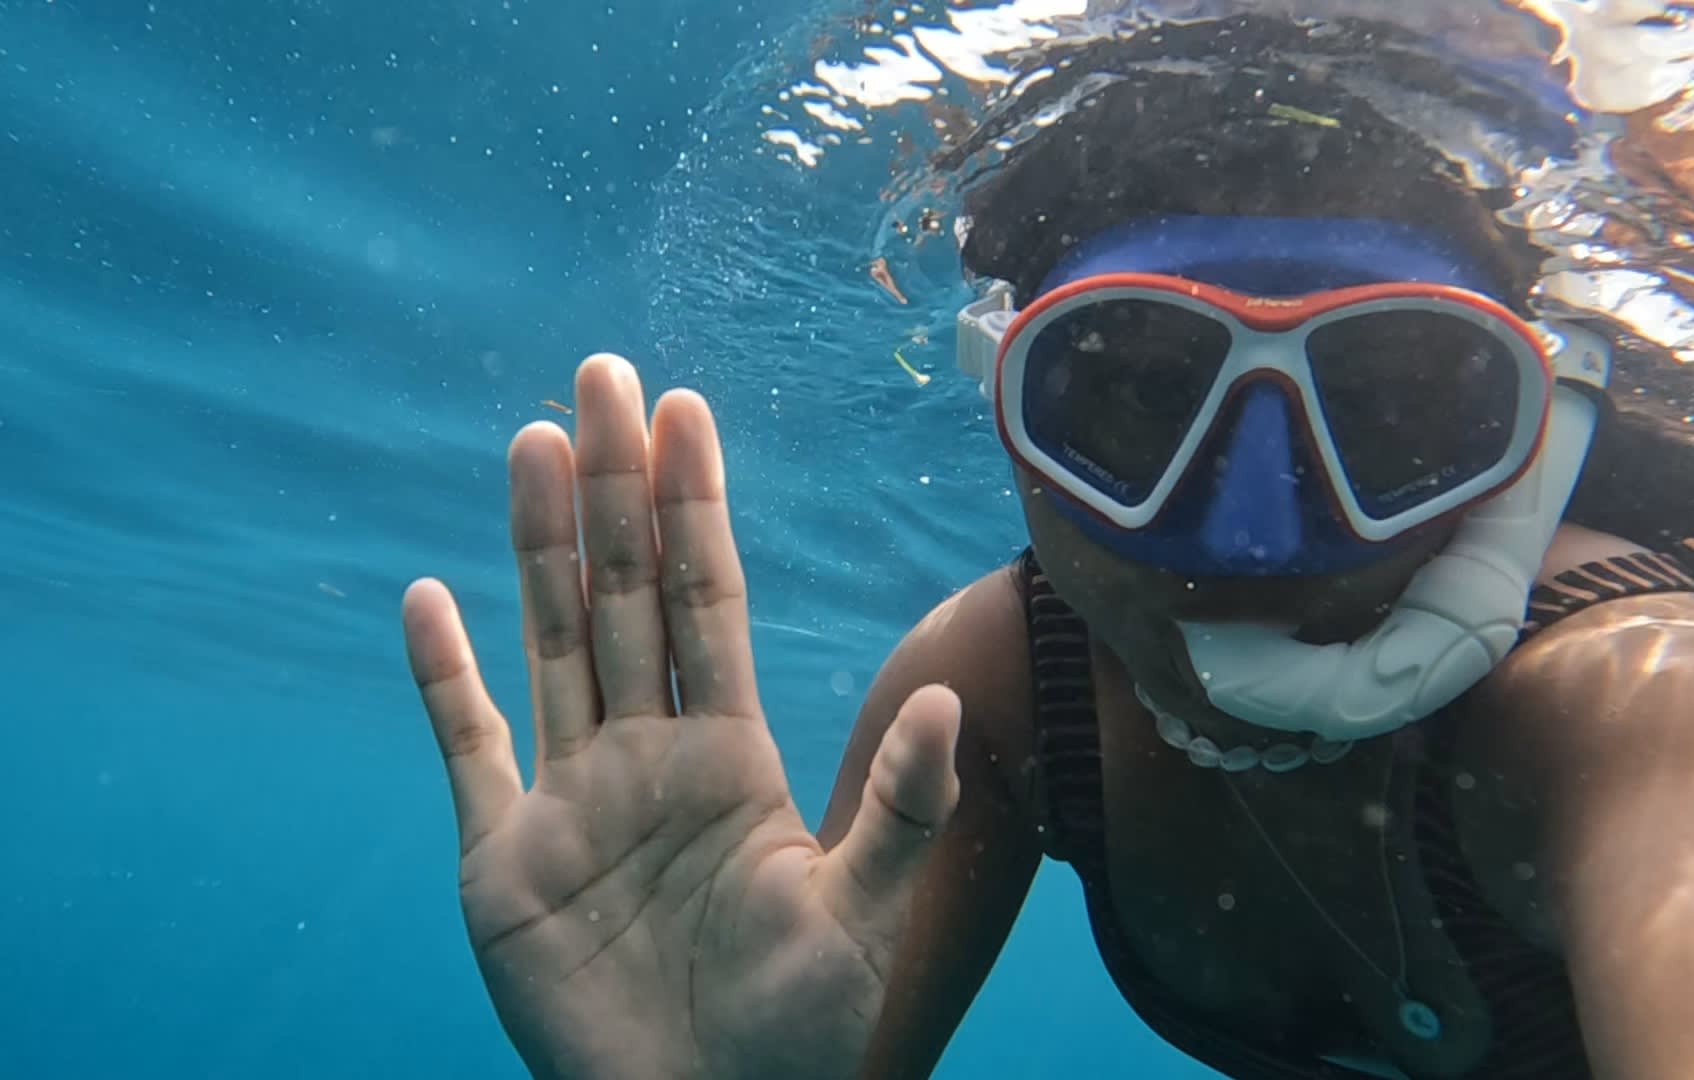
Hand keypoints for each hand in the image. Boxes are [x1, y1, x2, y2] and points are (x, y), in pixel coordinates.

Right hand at [401, 355, 962, 1079]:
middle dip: (614, 487)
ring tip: (531, 440)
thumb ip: (904, 808)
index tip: (684, 409)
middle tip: (601, 378)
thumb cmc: (797, 1033)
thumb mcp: (866, 916)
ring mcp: (572, 798)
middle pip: (627, 592)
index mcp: (731, 754)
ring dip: (537, 545)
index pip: (709, 599)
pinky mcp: (503, 859)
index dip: (696, 504)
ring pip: (551, 641)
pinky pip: (470, 749)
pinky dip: (444, 679)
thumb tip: (943, 697)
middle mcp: (648, 754)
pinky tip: (426, 600)